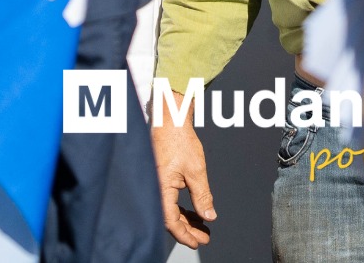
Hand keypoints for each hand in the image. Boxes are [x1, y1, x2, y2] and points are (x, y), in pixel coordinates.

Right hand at [152, 118, 215, 247]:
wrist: (170, 121)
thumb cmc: (179, 140)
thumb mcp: (196, 171)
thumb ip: (203, 196)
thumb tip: (209, 216)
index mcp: (161, 188)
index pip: (171, 221)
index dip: (184, 235)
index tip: (198, 242)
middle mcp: (155, 189)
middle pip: (170, 219)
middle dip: (188, 230)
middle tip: (204, 237)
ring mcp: (156, 185)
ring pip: (170, 210)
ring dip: (186, 220)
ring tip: (202, 226)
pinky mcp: (160, 180)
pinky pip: (169, 201)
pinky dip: (181, 208)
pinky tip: (194, 211)